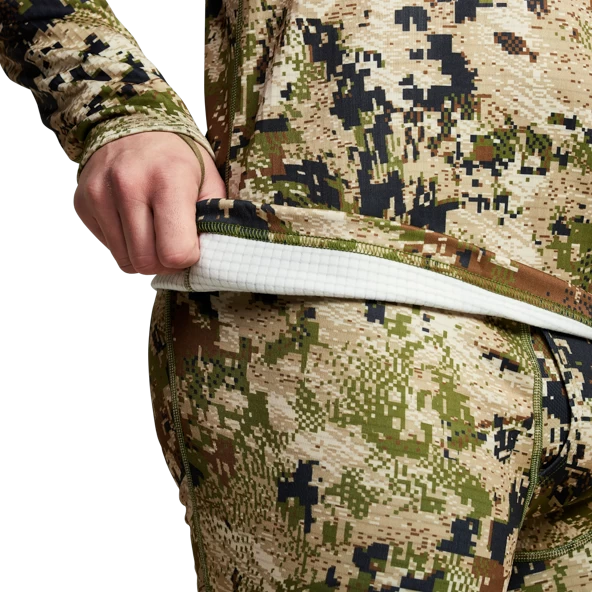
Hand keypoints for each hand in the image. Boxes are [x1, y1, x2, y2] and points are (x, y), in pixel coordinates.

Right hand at [73, 131, 225, 274]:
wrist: (133, 121)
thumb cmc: (179, 158)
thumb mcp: (210, 181)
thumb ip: (214, 220)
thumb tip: (211, 258)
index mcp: (168, 180)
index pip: (174, 252)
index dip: (188, 258)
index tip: (191, 244)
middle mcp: (128, 185)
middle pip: (146, 262)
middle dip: (164, 262)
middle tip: (173, 244)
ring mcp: (100, 194)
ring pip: (125, 261)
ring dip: (144, 255)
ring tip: (155, 231)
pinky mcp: (82, 202)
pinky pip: (108, 248)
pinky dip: (125, 243)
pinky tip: (134, 219)